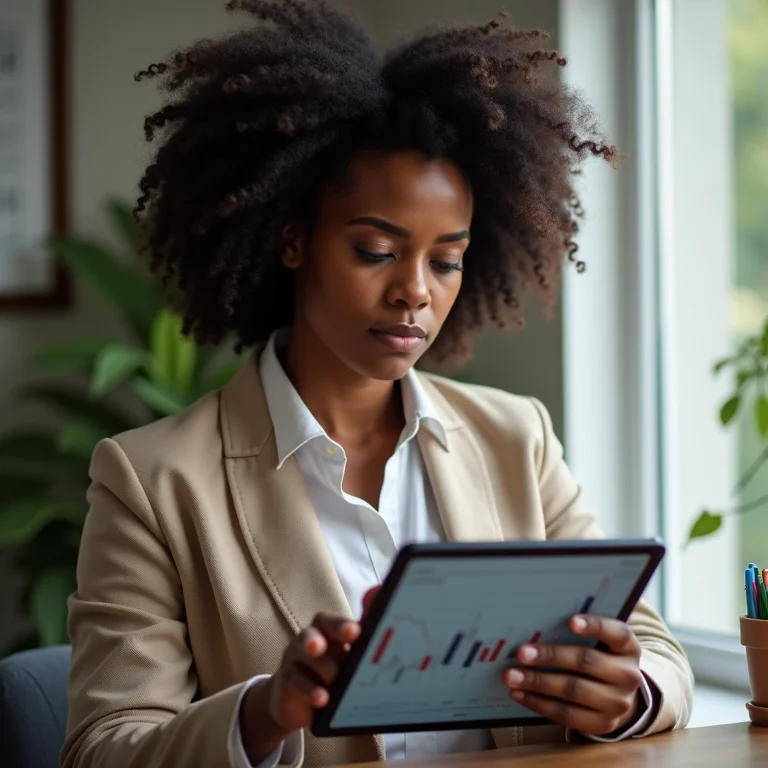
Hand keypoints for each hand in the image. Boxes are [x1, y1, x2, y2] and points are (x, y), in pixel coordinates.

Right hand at [240, 587, 379, 762]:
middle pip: (318, 627)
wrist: (301, 704)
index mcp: (328, 631)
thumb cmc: (333, 675)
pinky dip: (309, 690)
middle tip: (350, 636)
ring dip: (323, 665)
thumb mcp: (351, 660)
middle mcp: (310, 638)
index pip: (334, 621)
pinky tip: (322, 699)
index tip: (356, 631)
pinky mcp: (286, 681)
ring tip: (336, 679)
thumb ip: (366, 637)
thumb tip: (380, 601)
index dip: (344, 624)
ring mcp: (295, 657)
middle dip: (334, 630)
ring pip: (304, 652)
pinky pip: (294, 681)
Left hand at [503, 615, 643, 736]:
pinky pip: (567, 715)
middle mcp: (628, 676)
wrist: (622, 697)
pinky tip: (520, 694)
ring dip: (538, 683)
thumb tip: (540, 621)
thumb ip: (583, 632)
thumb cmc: (602, 658)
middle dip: (550, 656)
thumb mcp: (603, 642)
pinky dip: (539, 703)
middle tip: (521, 653)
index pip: (617, 633)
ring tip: (512, 676)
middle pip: (586, 662)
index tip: (570, 621)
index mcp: (628, 648)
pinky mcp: (602, 725)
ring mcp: (617, 704)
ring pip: (573, 692)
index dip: (595, 626)